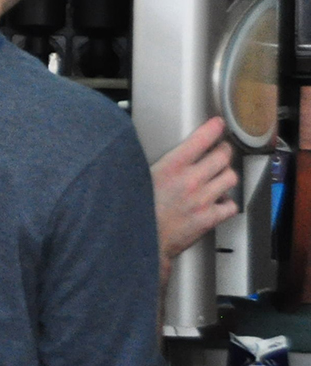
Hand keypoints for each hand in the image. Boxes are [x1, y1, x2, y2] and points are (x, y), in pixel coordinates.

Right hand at [151, 117, 238, 286]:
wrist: (140, 240)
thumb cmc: (135, 211)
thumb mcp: (139, 178)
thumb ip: (155, 164)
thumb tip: (162, 155)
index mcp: (171, 167)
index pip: (200, 139)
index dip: (213, 129)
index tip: (217, 125)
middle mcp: (190, 181)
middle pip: (222, 156)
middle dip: (224, 150)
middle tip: (221, 150)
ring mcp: (202, 200)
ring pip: (230, 177)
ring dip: (227, 175)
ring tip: (220, 176)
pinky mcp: (209, 219)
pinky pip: (231, 205)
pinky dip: (227, 203)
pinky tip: (218, 201)